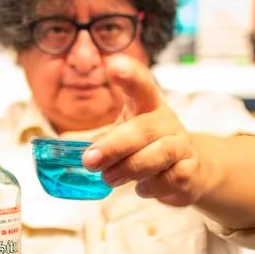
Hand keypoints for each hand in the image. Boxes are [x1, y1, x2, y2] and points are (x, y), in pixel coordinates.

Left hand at [82, 54, 207, 206]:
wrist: (189, 171)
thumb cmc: (147, 148)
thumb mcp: (124, 135)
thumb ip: (99, 138)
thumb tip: (64, 144)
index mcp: (147, 105)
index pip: (140, 85)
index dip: (129, 76)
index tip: (113, 66)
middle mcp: (166, 121)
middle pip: (143, 128)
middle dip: (114, 145)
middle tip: (89, 160)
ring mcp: (181, 145)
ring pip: (160, 153)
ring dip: (130, 168)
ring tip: (109, 178)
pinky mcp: (190, 169)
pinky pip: (172, 178)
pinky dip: (153, 186)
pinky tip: (141, 187)